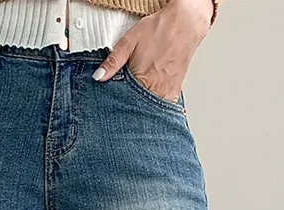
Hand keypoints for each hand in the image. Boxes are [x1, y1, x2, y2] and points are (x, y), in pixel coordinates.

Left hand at [93, 0, 212, 102]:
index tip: (112, 106)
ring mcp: (167, 94)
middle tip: (124, 104)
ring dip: (141, 108)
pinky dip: (153, 107)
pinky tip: (148, 98)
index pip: (124, 103)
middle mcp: (156, 90)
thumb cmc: (159, 30)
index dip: (116, 105)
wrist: (185, 24)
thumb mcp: (129, 42)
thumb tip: (98, 77)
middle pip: (137, 110)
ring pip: (149, 111)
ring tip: (137, 99)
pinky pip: (161, 107)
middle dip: (128, 109)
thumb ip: (113, 62)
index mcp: (142, 80)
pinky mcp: (174, 93)